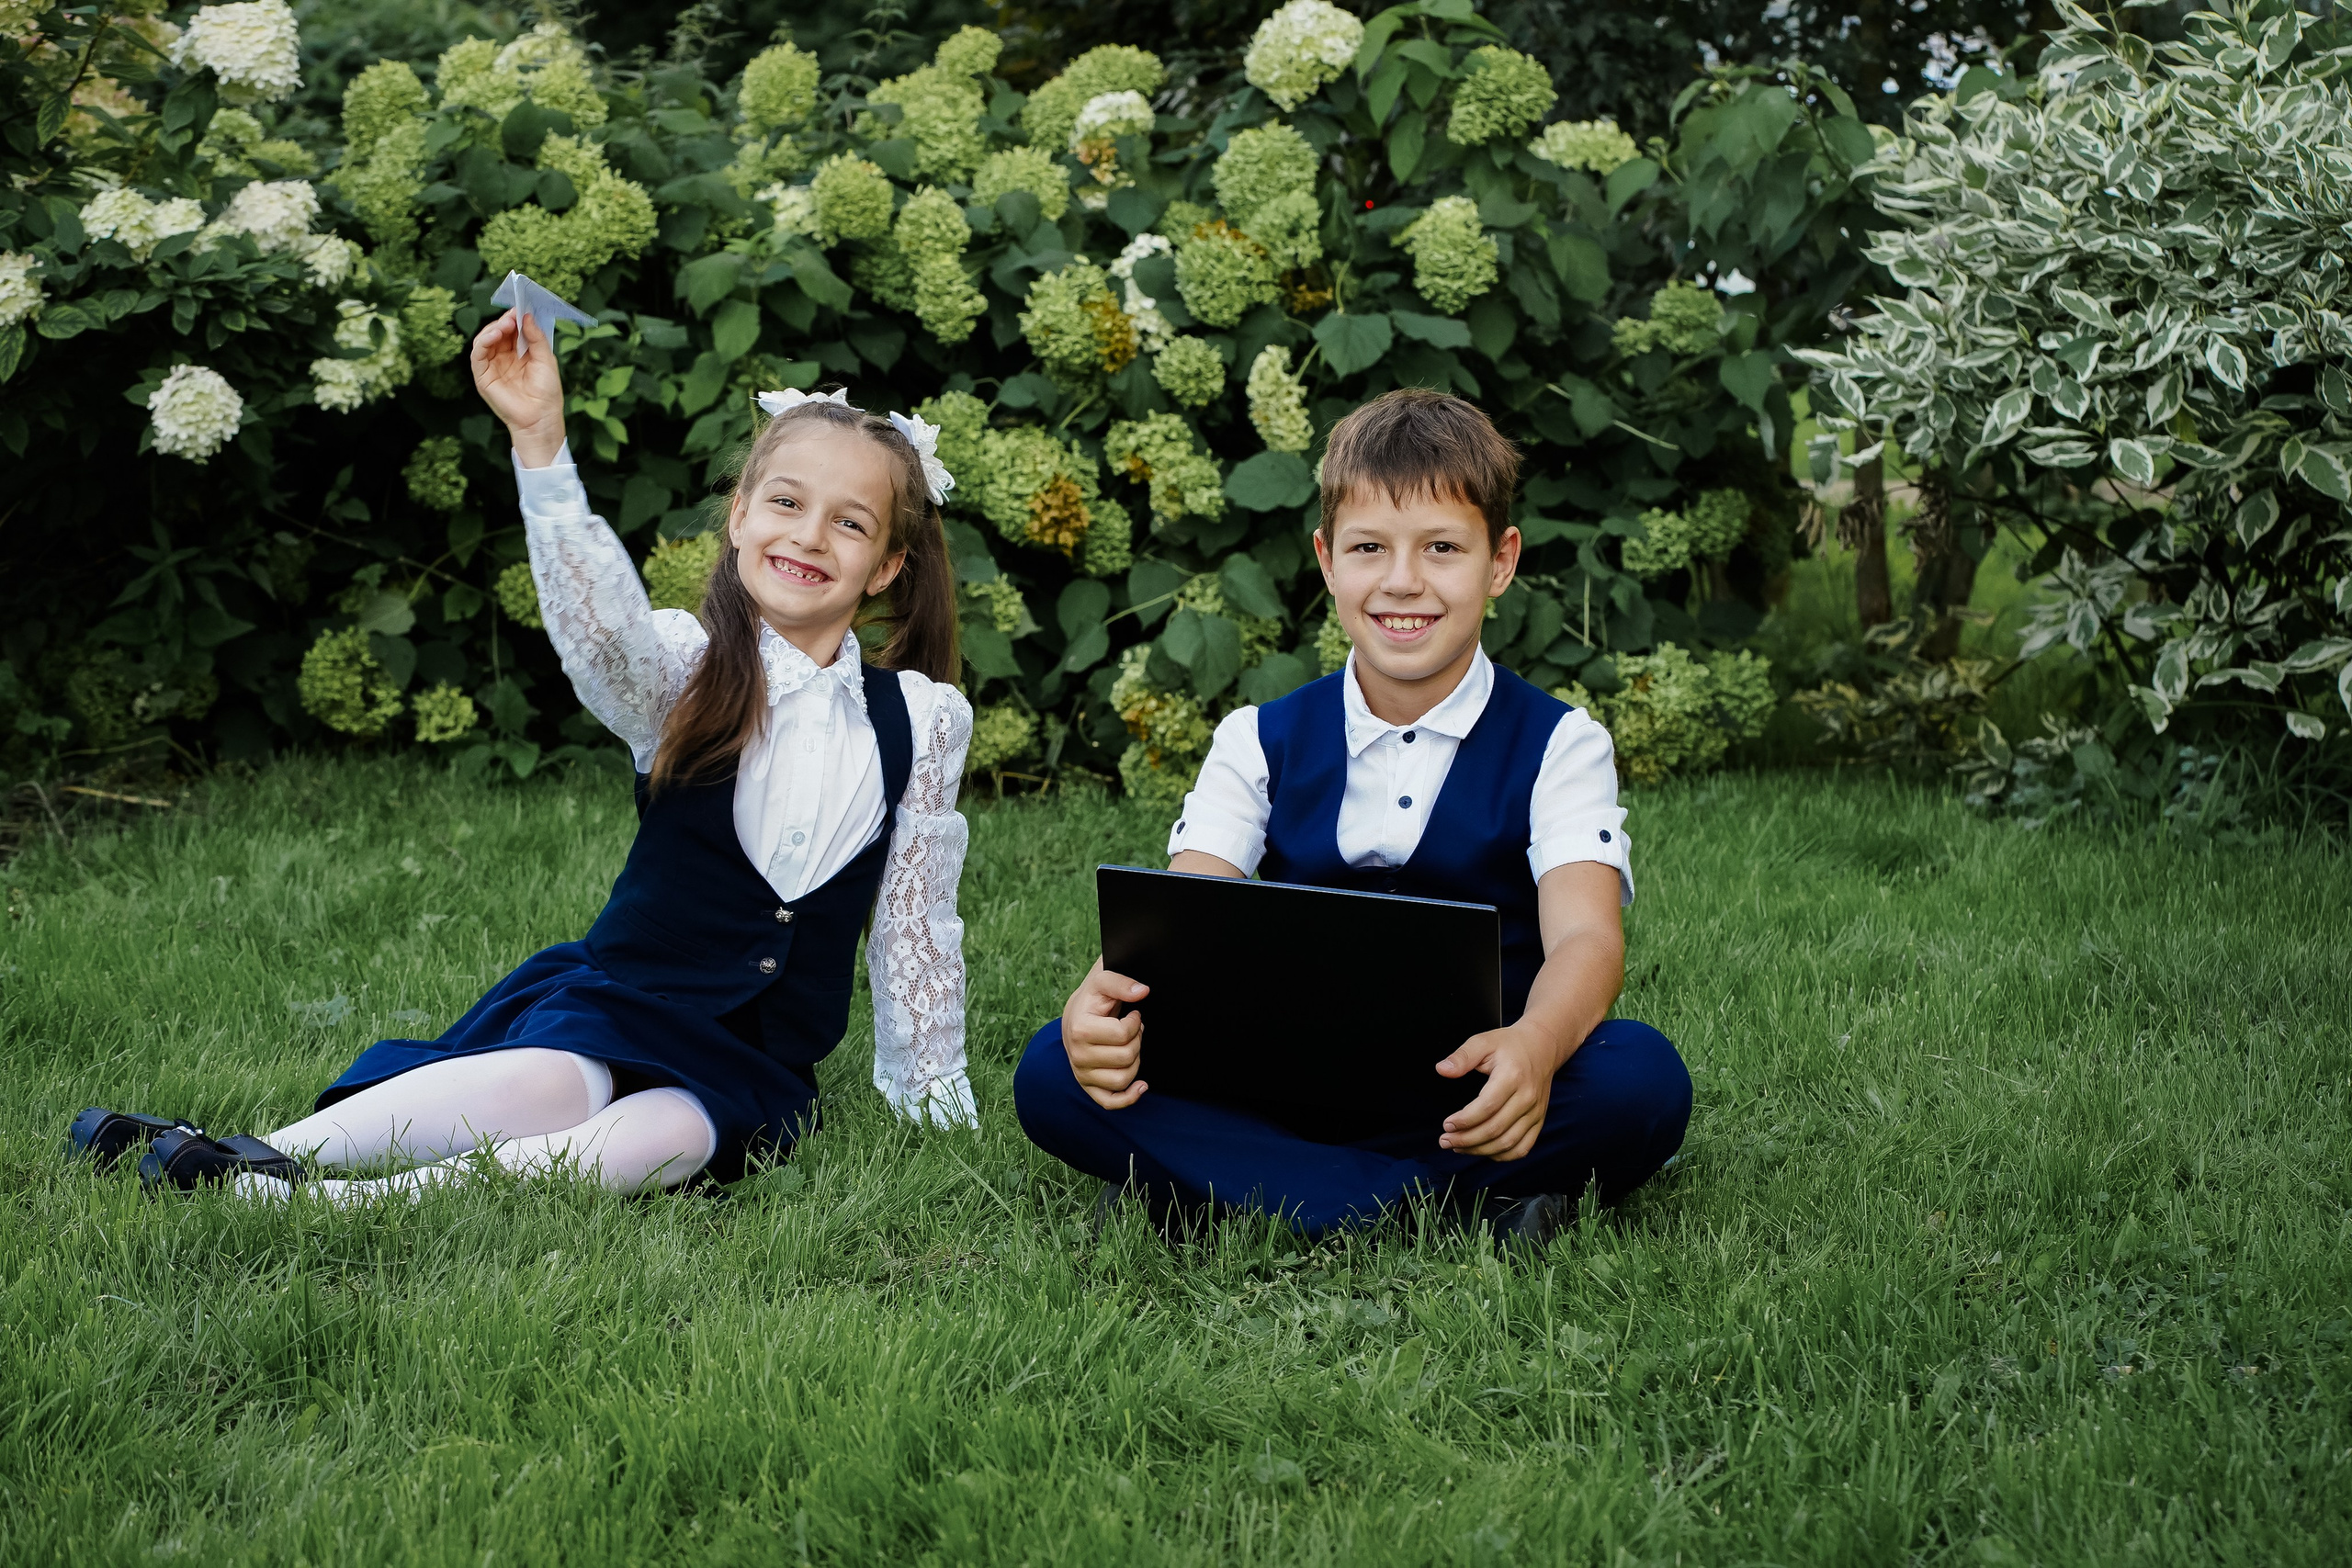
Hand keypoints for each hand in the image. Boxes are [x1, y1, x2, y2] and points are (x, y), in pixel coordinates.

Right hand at [469, 308, 566, 467]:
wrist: (540, 418)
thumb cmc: (547, 392)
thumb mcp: (546, 360)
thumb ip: (536, 338)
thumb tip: (525, 316)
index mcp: (520, 353)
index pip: (513, 330)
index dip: (515, 318)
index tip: (521, 306)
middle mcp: (504, 357)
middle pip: (498, 332)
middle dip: (505, 321)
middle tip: (514, 314)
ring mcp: (492, 366)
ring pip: (485, 339)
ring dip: (493, 328)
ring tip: (506, 324)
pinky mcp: (482, 375)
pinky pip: (477, 354)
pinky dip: (483, 341)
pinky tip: (495, 335)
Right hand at [1060, 957, 1148, 1109]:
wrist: (1077, 1015)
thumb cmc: (1094, 999)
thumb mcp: (1104, 981)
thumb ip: (1121, 982)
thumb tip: (1143, 991)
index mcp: (1079, 1030)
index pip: (1123, 1035)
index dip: (1135, 1023)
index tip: (1132, 1015)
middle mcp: (1078, 1056)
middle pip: (1126, 1058)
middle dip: (1137, 1041)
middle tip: (1132, 1030)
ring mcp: (1082, 1073)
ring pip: (1123, 1079)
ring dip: (1135, 1062)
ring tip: (1129, 1046)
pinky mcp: (1089, 1087)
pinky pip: (1110, 1102)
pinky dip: (1129, 1097)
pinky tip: (1142, 1085)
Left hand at [1435, 1023, 1558, 1160]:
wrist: (1542, 1047)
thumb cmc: (1509, 1045)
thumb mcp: (1483, 1042)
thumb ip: (1462, 1056)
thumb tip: (1442, 1069)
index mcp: (1512, 1077)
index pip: (1487, 1107)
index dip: (1465, 1120)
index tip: (1447, 1124)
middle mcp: (1527, 1097)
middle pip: (1495, 1129)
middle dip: (1466, 1140)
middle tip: (1445, 1140)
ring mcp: (1535, 1112)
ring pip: (1508, 1143)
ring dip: (1480, 1150)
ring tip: (1458, 1147)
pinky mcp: (1539, 1121)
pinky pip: (1522, 1148)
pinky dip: (1501, 1155)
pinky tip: (1482, 1150)